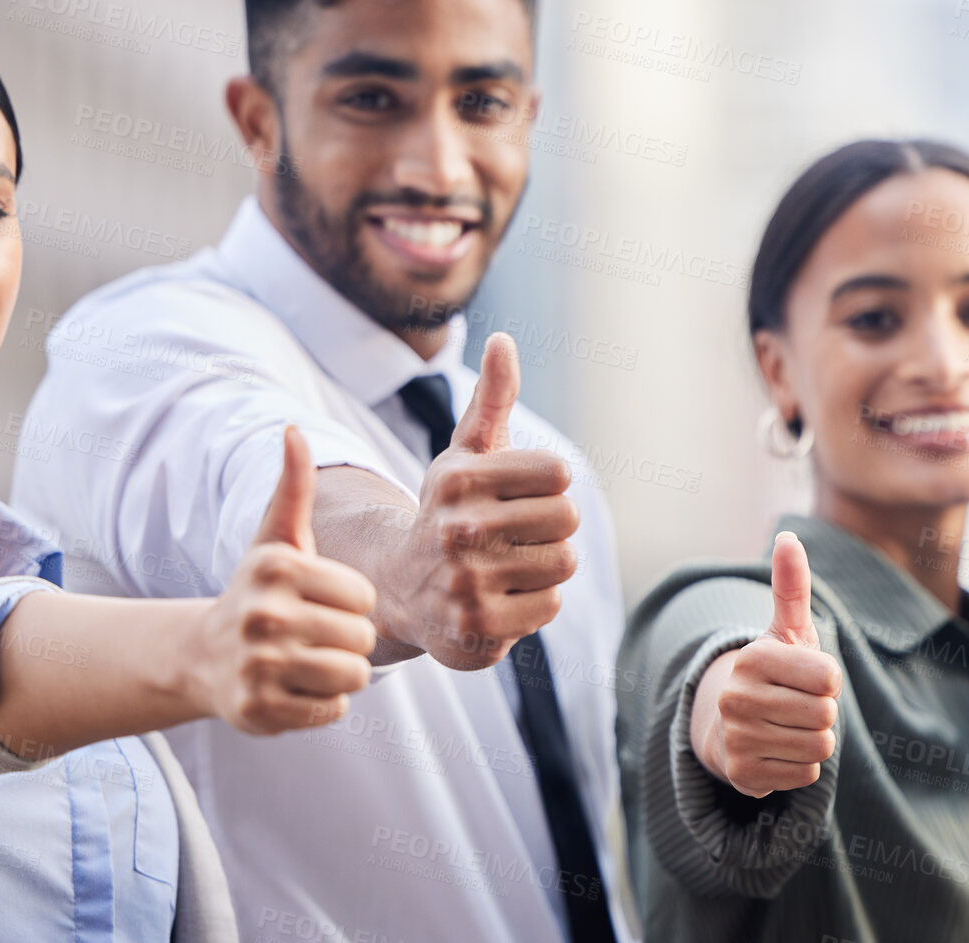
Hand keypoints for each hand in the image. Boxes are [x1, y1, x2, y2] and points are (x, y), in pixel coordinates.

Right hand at [193, 426, 377, 733]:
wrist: (205, 656)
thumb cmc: (258, 592)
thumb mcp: (275, 538)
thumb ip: (293, 487)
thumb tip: (293, 430)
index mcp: (276, 568)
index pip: (364, 596)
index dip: (351, 603)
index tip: (319, 602)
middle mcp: (263, 616)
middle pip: (363, 638)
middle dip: (350, 641)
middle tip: (314, 636)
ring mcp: (258, 667)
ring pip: (353, 676)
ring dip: (339, 674)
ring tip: (308, 661)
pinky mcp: (259, 711)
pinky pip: (333, 710)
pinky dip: (322, 703)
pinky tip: (293, 688)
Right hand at [376, 333, 580, 669]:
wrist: (402, 586)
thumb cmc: (450, 512)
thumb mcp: (465, 453)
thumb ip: (491, 398)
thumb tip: (502, 340)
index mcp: (459, 478)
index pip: (559, 475)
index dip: (548, 488)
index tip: (515, 498)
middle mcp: (457, 529)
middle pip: (566, 520)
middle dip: (549, 530)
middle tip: (512, 538)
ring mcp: (465, 582)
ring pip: (563, 564)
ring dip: (543, 567)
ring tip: (505, 568)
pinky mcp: (477, 628)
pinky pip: (549, 606)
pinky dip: (534, 604)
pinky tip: (500, 599)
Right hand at [696, 532, 842, 798]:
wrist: (729, 725)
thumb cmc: (773, 672)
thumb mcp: (786, 630)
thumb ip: (791, 586)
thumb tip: (788, 538)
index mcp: (753, 658)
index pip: (829, 677)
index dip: (828, 680)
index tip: (807, 677)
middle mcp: (737, 698)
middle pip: (825, 715)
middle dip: (823, 714)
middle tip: (797, 707)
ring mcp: (736, 738)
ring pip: (819, 747)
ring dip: (814, 740)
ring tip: (788, 728)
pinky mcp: (741, 775)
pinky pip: (805, 774)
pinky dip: (800, 766)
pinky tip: (778, 751)